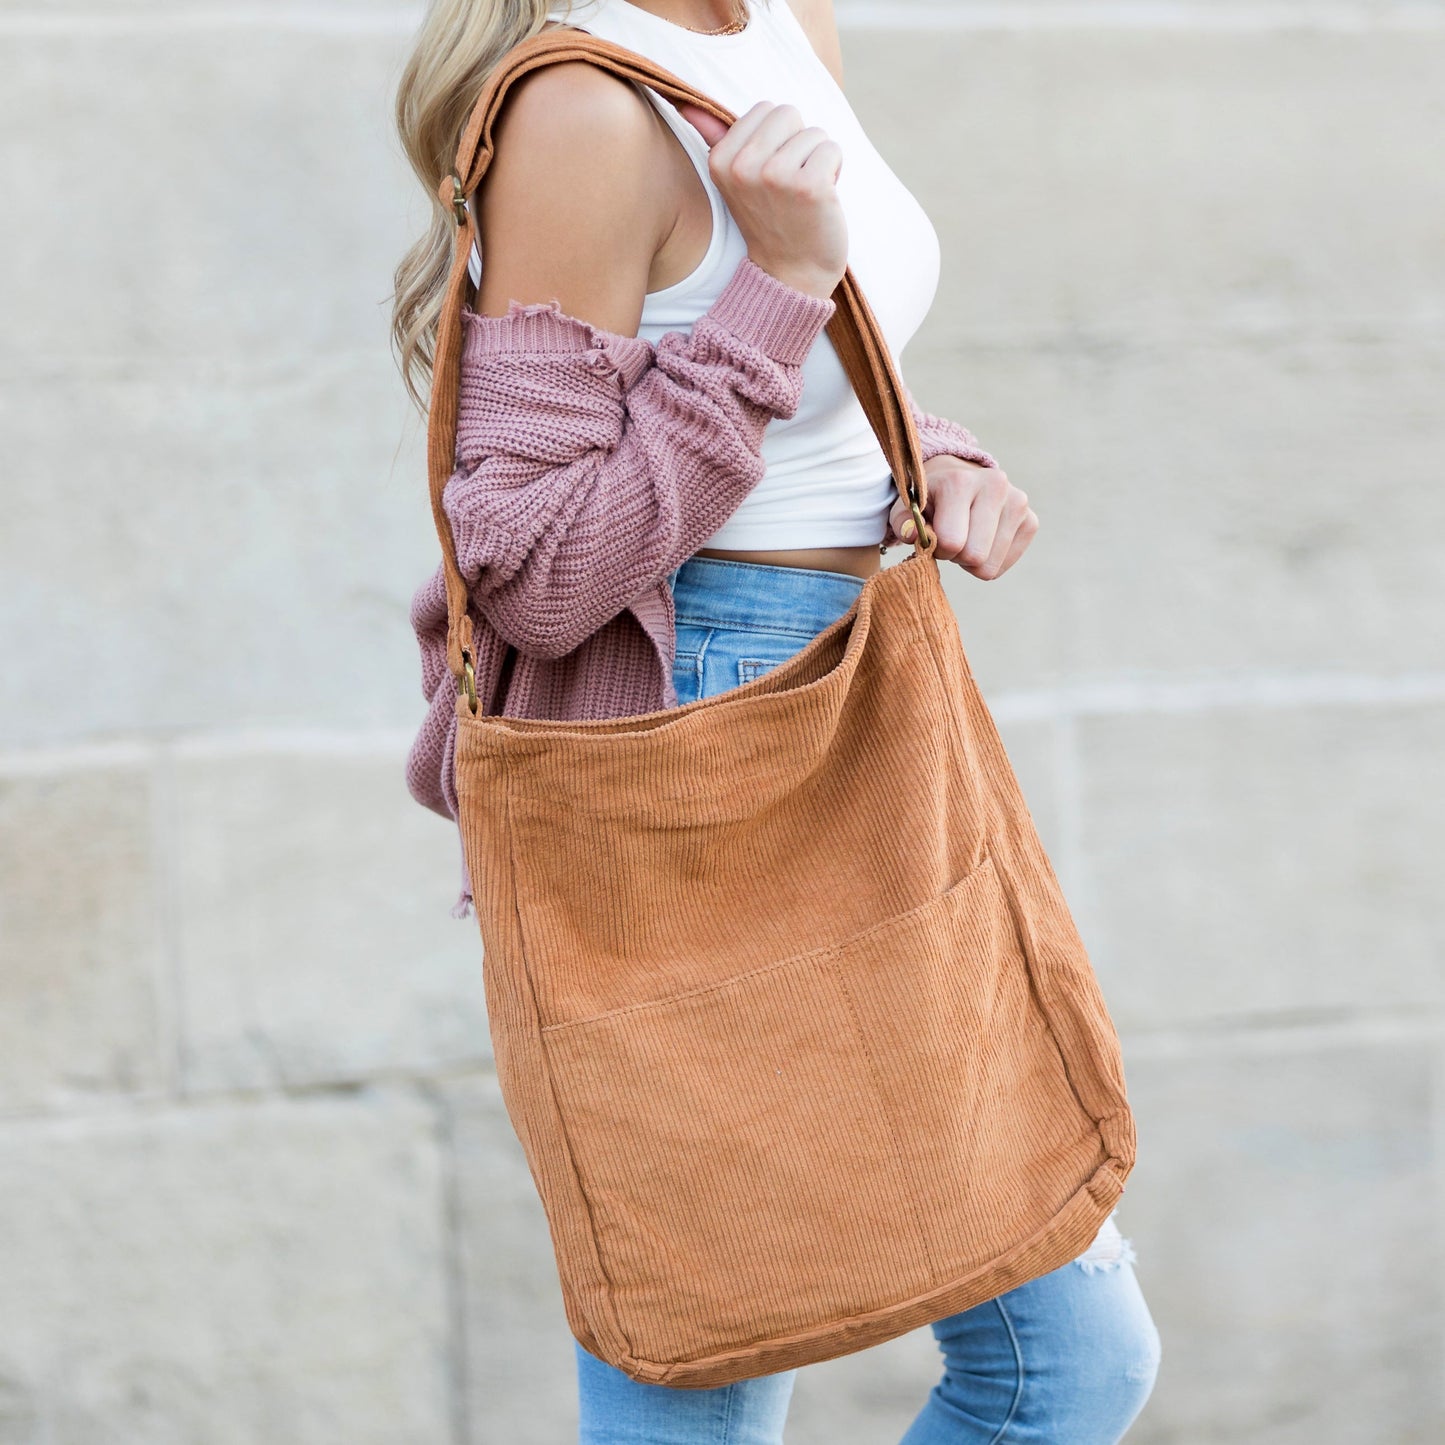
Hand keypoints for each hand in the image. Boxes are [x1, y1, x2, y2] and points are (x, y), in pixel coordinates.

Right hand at [675, 101, 847, 299]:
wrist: (790, 273)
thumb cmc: (769, 220)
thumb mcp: (733, 180)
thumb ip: (714, 138)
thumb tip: (687, 104)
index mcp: (721, 160)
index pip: (765, 108)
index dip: (777, 137)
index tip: (771, 172)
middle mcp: (743, 167)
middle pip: (788, 113)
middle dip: (798, 142)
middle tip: (790, 182)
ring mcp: (775, 177)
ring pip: (814, 132)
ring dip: (817, 160)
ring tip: (804, 193)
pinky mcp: (809, 187)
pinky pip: (832, 149)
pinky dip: (835, 170)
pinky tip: (821, 198)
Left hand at [889, 457, 1038, 579]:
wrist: (957, 477)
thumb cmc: (928, 498)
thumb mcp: (907, 507)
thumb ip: (902, 522)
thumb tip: (912, 535)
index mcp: (961, 481)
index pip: (952, 542)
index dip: (937, 548)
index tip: (934, 535)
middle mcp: (996, 486)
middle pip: (975, 557)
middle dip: (957, 556)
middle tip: (951, 538)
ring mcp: (1018, 502)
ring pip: (991, 566)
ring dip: (973, 560)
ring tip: (966, 536)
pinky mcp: (1031, 520)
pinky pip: (1005, 565)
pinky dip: (990, 560)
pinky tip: (982, 539)